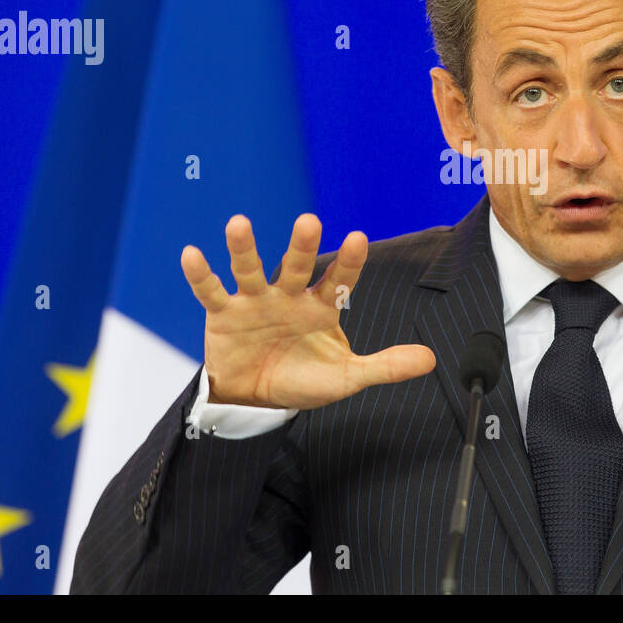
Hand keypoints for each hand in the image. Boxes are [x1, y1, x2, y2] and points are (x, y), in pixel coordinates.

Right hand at [180, 213, 435, 408]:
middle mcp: (289, 295)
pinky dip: (201, 275)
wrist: (257, 400)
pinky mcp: (224, 315)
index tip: (357, 238)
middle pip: (296, 266)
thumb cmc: (304, 380)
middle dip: (301, 246)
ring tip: (238, 224)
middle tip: (309, 221)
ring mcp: (255, 302)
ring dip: (244, 248)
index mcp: (321, 306)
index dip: (348, 262)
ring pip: (250, 269)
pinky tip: (192, 254)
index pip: (338, 280)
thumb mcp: (347, 378)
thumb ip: (385, 365)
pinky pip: (211, 293)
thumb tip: (430, 359)